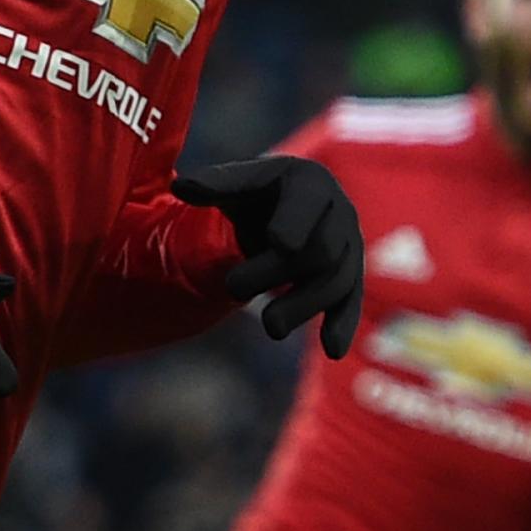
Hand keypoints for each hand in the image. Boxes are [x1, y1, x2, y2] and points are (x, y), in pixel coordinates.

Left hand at [172, 157, 363, 356]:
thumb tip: (180, 187)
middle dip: (277, 272)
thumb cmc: (256, 195)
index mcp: (310, 181)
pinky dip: (342, 325)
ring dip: (302, 307)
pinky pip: (350, 302)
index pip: (308, 201)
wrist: (284, 210)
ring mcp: (349, 247)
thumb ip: (213, 186)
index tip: (278, 242)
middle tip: (232, 287)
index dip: (295, 221)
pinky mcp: (350, 278)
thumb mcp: (236, 186)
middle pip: (320, 249)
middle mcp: (339, 212)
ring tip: (270, 327)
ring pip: (335, 281)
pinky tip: (332, 349)